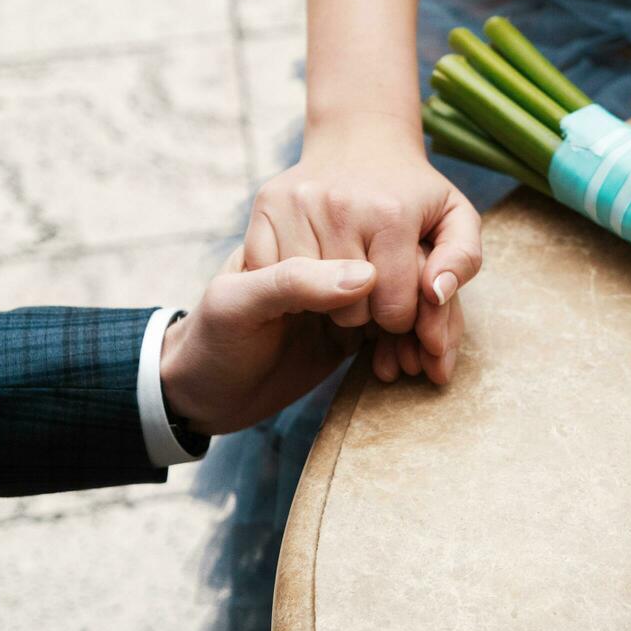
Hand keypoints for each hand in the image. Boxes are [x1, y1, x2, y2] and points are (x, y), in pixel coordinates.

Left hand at [158, 250, 452, 434]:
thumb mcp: (237, 305)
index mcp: (306, 237)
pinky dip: (415, 348)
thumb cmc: (208, 341)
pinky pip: (401, 330)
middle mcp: (333, 260)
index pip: (380, 252)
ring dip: (429, 335)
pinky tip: (418, 369)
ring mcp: (348, 296)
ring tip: (430, 370)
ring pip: (412, 303)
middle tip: (432, 358)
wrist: (198, 393)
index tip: (427, 326)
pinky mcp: (356, 328)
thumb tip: (367, 276)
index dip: (412, 289)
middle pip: (407, 275)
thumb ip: (295, 281)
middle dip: (430, 317)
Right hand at [244, 113, 481, 380]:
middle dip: (365, 310)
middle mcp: (340, 207)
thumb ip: (462, 260)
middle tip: (372, 287)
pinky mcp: (265, 205)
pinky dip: (292, 283)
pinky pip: (271, 275)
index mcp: (391, 214)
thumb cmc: (415, 191)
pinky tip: (315, 269)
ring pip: (308, 299)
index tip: (402, 299)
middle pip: (348, 310)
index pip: (393, 309)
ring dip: (327, 299)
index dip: (401, 316)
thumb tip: (435, 294)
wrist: (361, 139)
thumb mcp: (456, 219)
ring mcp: (297, 205)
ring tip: (344, 277)